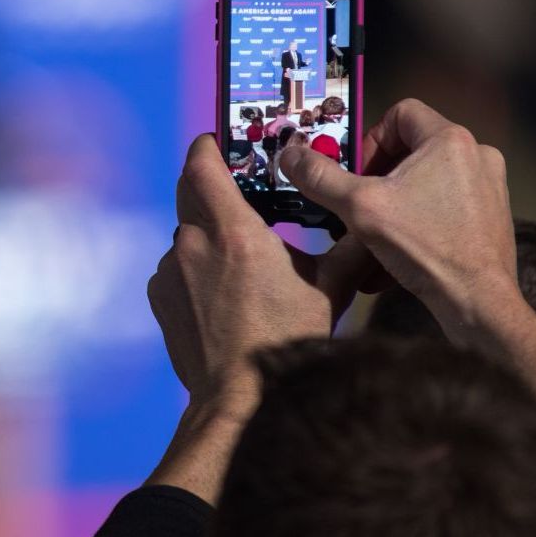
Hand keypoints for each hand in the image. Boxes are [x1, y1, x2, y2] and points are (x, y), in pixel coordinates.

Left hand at [148, 134, 371, 407]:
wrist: (240, 396)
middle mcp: (194, 243)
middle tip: (237, 191)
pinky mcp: (160, 295)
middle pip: (190, 191)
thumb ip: (352, 248)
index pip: (203, 164)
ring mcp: (170, 270)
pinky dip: (194, 269)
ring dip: (207, 235)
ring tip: (239, 260)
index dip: (209, 146)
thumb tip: (376, 225)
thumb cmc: (288, 339)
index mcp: (234, 231)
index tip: (217, 140)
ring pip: (187, 233)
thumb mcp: (331, 288)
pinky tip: (221, 293)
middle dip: (210, 185)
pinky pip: (175, 266)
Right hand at [277, 98, 518, 335]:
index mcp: (450, 140)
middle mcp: (477, 155)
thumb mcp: (358, 208)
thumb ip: (320, 177)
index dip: (371, 138)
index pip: (401, 113)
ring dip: (396, 202)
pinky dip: (419, 222)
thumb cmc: (423, 247)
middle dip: (380, 177)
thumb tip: (290, 154)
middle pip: (413, 148)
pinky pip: (446, 206)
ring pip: (428, 180)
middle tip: (362, 205)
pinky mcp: (493, 216)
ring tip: (377, 234)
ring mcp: (489, 186)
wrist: (477, 302)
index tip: (358, 174)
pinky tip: (399, 253)